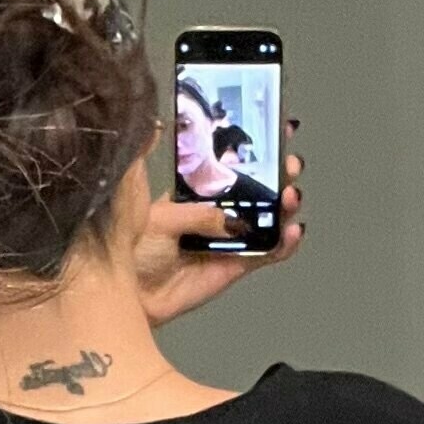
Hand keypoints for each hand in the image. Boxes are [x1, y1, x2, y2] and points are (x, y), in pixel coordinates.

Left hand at [136, 126, 304, 327]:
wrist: (130, 294)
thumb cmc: (133, 250)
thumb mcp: (162, 216)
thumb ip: (200, 212)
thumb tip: (233, 217)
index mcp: (196, 191)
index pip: (231, 164)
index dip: (255, 148)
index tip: (278, 130)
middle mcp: (216, 212)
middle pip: (258, 188)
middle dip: (279, 172)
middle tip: (289, 163)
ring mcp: (229, 239)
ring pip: (268, 218)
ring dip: (286, 205)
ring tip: (290, 195)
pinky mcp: (235, 265)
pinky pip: (267, 253)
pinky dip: (284, 244)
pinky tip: (293, 231)